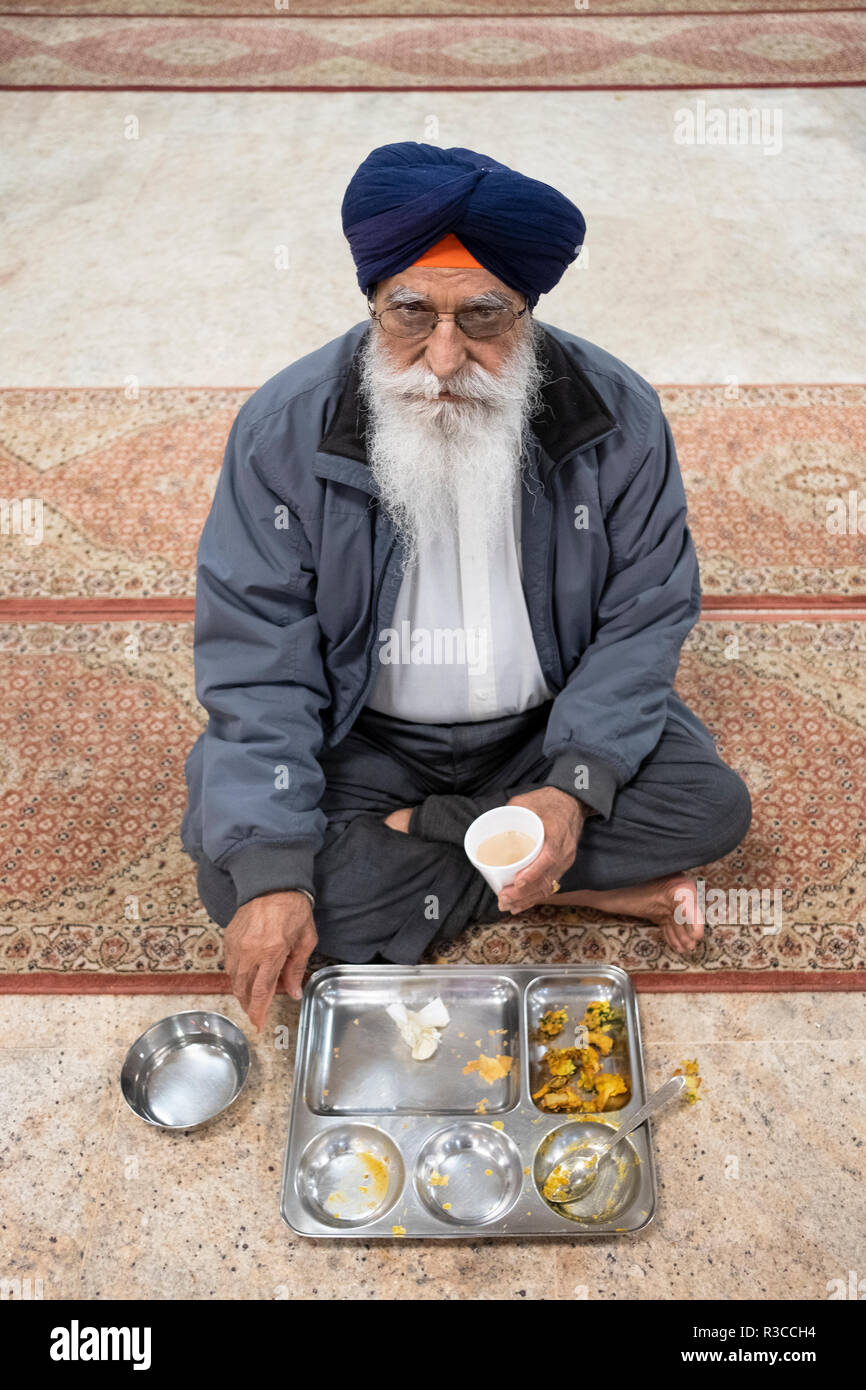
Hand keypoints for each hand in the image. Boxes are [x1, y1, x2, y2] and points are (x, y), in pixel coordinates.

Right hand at [224, 890, 316, 1028]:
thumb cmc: (294, 910)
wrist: (272, 883)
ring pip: (233, 978)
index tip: (258, 1024)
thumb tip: (293, 993)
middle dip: (248, 1005)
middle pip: (243, 988)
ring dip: (241, 992)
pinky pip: (229, 964)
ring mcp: (237, 944)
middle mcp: (250, 951)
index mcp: (272, 951)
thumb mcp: (305, 940)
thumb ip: (296, 968)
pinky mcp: (229, 938)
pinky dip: (236, 976)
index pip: (261, 990)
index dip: (258, 1011)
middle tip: (255, 1014)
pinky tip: (244, 979)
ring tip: (250, 999)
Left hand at [497, 787, 583, 914]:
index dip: (533, 873)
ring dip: (527, 899)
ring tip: (507, 905)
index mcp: (557, 832)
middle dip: (524, 893)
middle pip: (546, 878)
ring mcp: (566, 861)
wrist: (573, 803)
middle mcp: (564, 851)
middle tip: (503, 898)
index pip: (549, 857)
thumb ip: (511, 811)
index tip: (517, 882)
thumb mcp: (528, 800)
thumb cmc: (549, 801)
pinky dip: (535, 897)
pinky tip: (520, 905)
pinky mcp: (563, 866)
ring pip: (548, 886)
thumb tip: (490, 823)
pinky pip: (550, 885)